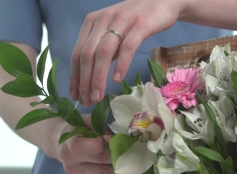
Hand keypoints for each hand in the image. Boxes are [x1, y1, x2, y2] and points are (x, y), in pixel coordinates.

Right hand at [51, 114, 131, 173]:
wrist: (58, 142)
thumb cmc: (75, 127)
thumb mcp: (85, 121)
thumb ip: (100, 125)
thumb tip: (123, 129)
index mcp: (69, 143)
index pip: (85, 147)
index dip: (104, 144)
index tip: (119, 139)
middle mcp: (71, 161)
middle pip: (100, 161)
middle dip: (121, 157)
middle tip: (139, 152)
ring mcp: (77, 173)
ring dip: (123, 172)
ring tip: (139, 167)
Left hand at [69, 0, 183, 105]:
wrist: (161, 1)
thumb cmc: (135, 22)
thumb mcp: (113, 35)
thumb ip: (102, 52)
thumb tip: (90, 80)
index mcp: (92, 23)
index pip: (77, 53)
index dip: (75, 77)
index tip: (75, 96)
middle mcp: (102, 20)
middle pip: (87, 54)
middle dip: (85, 81)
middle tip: (86, 101)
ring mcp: (121, 21)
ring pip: (103, 52)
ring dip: (98, 77)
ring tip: (98, 96)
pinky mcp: (140, 24)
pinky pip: (127, 47)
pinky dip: (121, 64)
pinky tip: (117, 80)